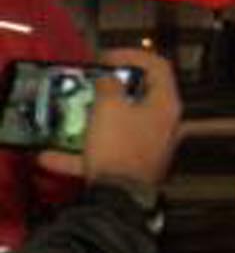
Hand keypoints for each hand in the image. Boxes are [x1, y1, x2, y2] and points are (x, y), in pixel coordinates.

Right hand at [37, 49, 181, 190]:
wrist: (119, 197)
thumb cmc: (118, 145)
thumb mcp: (109, 107)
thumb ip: (109, 87)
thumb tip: (110, 80)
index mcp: (166, 104)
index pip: (159, 66)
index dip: (132, 55)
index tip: (105, 58)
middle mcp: (165, 124)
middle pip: (142, 96)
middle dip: (113, 88)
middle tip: (91, 83)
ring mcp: (151, 147)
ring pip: (122, 125)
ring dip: (96, 119)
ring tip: (73, 114)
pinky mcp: (134, 166)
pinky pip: (107, 152)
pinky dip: (83, 153)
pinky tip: (50, 158)